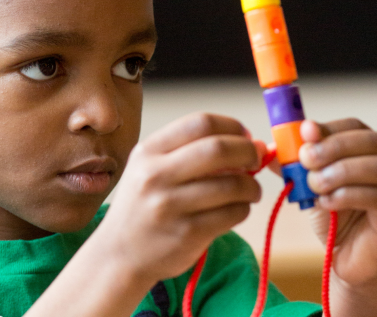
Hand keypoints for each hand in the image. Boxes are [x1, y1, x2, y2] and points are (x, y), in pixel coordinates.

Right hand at [96, 113, 266, 283]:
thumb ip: (194, 151)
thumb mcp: (152, 168)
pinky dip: (243, 208)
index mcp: (148, 151)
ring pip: (232, 184)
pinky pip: (232, 214)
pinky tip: (237, 209)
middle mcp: (155, 175)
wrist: (120, 253)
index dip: (232, 126)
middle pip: (218, 148)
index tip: (244, 135)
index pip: (200, 123)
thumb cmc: (144, 204)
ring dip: (252, 186)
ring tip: (250, 190)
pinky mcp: (187, 234)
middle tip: (256, 158)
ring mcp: (170, 206)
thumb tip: (255, 143)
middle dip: (248, 151)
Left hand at [296, 119, 376, 314]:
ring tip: (314, 184)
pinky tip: (326, 202)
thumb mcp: (312, 183)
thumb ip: (298, 163)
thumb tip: (274, 145)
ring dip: (340, 171)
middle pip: (371, 141)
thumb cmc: (335, 216)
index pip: (356, 127)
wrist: (350, 260)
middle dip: (333, 147)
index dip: (329, 128)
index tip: (303, 133)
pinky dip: (346, 195)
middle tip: (306, 158)